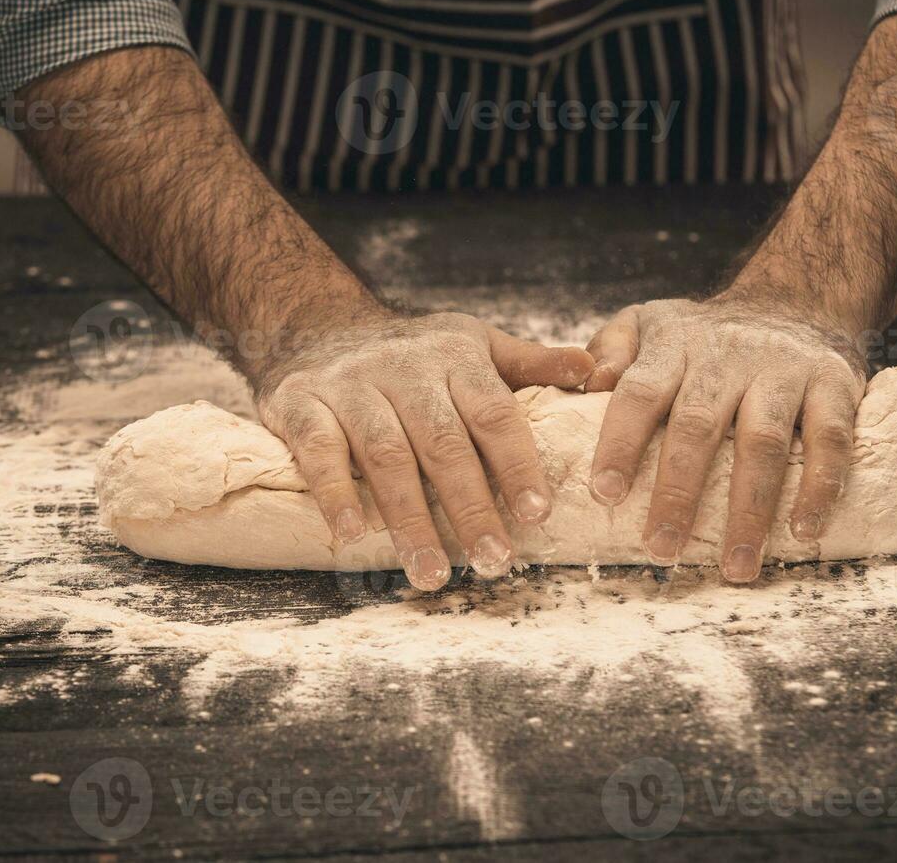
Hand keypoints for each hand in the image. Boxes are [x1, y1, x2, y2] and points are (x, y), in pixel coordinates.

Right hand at [255, 310, 594, 590]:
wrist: (317, 323)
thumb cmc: (412, 352)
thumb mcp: (473, 343)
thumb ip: (529, 363)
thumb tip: (596, 372)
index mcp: (456, 357)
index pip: (494, 413)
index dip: (516, 464)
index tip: (538, 514)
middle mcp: (404, 369)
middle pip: (443, 443)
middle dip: (470, 506)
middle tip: (494, 562)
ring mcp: (350, 385)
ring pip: (386, 454)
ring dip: (409, 518)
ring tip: (430, 572)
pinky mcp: (300, 403)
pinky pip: (319, 450)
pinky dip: (334, 493)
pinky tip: (352, 536)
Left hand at [584, 296, 865, 582]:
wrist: (795, 299)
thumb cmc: (704, 333)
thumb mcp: (648, 322)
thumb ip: (611, 350)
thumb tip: (588, 386)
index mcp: (674, 346)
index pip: (640, 394)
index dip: (622, 443)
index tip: (605, 494)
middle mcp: (727, 357)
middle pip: (697, 426)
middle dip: (678, 492)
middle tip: (661, 549)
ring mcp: (782, 370)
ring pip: (761, 442)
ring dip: (749, 510)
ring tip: (736, 567)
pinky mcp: (833, 385)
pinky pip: (829, 440)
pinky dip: (820, 486)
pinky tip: (804, 531)